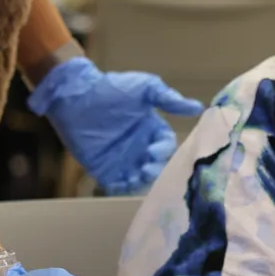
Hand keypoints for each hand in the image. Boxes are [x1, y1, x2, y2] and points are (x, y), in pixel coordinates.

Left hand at [28, 57, 202, 195]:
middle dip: (154, 169)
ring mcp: (122, 160)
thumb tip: (198, 107)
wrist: (76, 95)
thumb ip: (169, 99)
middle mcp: (139, 147)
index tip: (154, 148)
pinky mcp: (103, 169)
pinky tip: (121, 182)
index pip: (166, 146)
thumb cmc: (111, 89)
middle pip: (155, 167)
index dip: (163, 150)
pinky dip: (121, 187)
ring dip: (140, 181)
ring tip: (136, 175)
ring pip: (138, 179)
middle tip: (146, 166)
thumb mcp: (144, 88)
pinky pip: (116, 185)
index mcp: (151, 129)